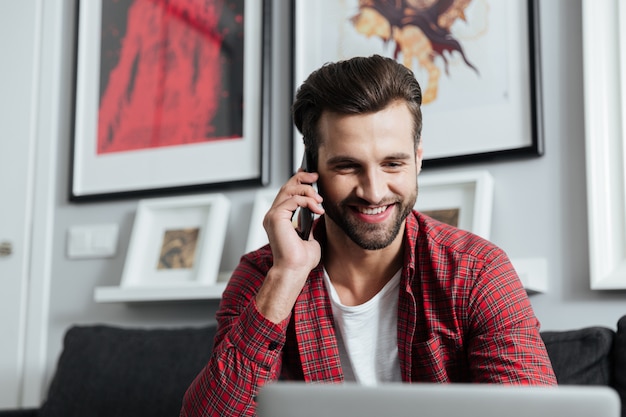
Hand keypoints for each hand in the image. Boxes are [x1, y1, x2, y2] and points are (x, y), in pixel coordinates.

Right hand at [256, 171, 324, 322]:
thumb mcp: (310, 236)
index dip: (298, 181)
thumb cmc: (301, 259)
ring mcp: (273, 215)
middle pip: (286, 187)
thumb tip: (317, 212)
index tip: (312, 177)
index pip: (287, 193)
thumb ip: (310, 224)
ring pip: (289, 190)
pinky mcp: (276, 217)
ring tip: (319, 200)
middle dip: (302, 178)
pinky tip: (317, 208)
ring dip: (307, 191)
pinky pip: (293, 199)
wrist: (294, 270)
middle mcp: (273, 215)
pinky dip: (307, 201)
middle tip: (316, 176)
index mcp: (279, 218)